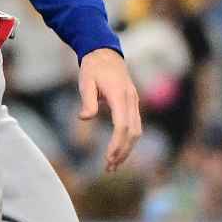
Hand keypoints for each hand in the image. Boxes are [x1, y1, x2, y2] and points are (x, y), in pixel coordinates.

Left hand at [79, 47, 142, 170]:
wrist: (105, 53)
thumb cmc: (93, 68)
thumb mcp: (85, 81)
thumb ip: (87, 100)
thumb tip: (84, 118)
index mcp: (120, 96)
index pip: (122, 126)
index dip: (117, 143)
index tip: (108, 158)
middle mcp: (131, 100)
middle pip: (133, 132)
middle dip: (123, 151)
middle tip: (109, 167)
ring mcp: (134, 102)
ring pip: (137, 131)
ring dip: (127, 149)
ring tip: (113, 164)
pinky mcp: (133, 104)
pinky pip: (135, 125)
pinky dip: (129, 140)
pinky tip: (119, 150)